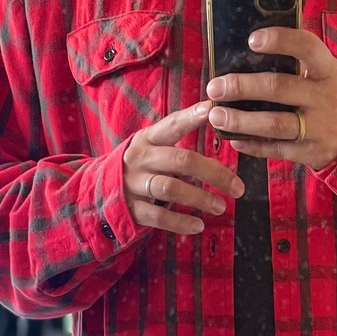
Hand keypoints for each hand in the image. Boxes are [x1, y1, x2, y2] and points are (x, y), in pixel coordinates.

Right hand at [124, 102, 244, 235]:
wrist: (98, 190)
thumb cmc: (139, 166)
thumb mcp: (152, 147)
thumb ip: (177, 141)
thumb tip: (216, 125)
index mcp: (148, 139)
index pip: (172, 125)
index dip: (191, 117)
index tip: (211, 109)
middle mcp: (141, 159)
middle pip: (181, 160)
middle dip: (213, 173)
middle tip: (237, 187)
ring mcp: (134, 184)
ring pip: (171, 188)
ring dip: (199, 198)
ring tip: (221, 206)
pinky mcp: (132, 209)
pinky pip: (158, 217)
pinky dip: (180, 223)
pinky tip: (199, 226)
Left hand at [205, 28, 336, 168]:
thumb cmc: (330, 94)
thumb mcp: (325, 73)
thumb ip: (297, 62)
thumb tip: (249, 48)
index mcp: (328, 71)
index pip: (307, 48)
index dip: (280, 41)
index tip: (252, 40)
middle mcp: (325, 98)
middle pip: (279, 88)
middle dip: (243, 87)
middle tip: (215, 86)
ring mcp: (318, 129)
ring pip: (274, 124)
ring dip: (241, 120)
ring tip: (217, 115)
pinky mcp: (309, 153)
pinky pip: (275, 150)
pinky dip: (251, 145)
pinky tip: (233, 138)